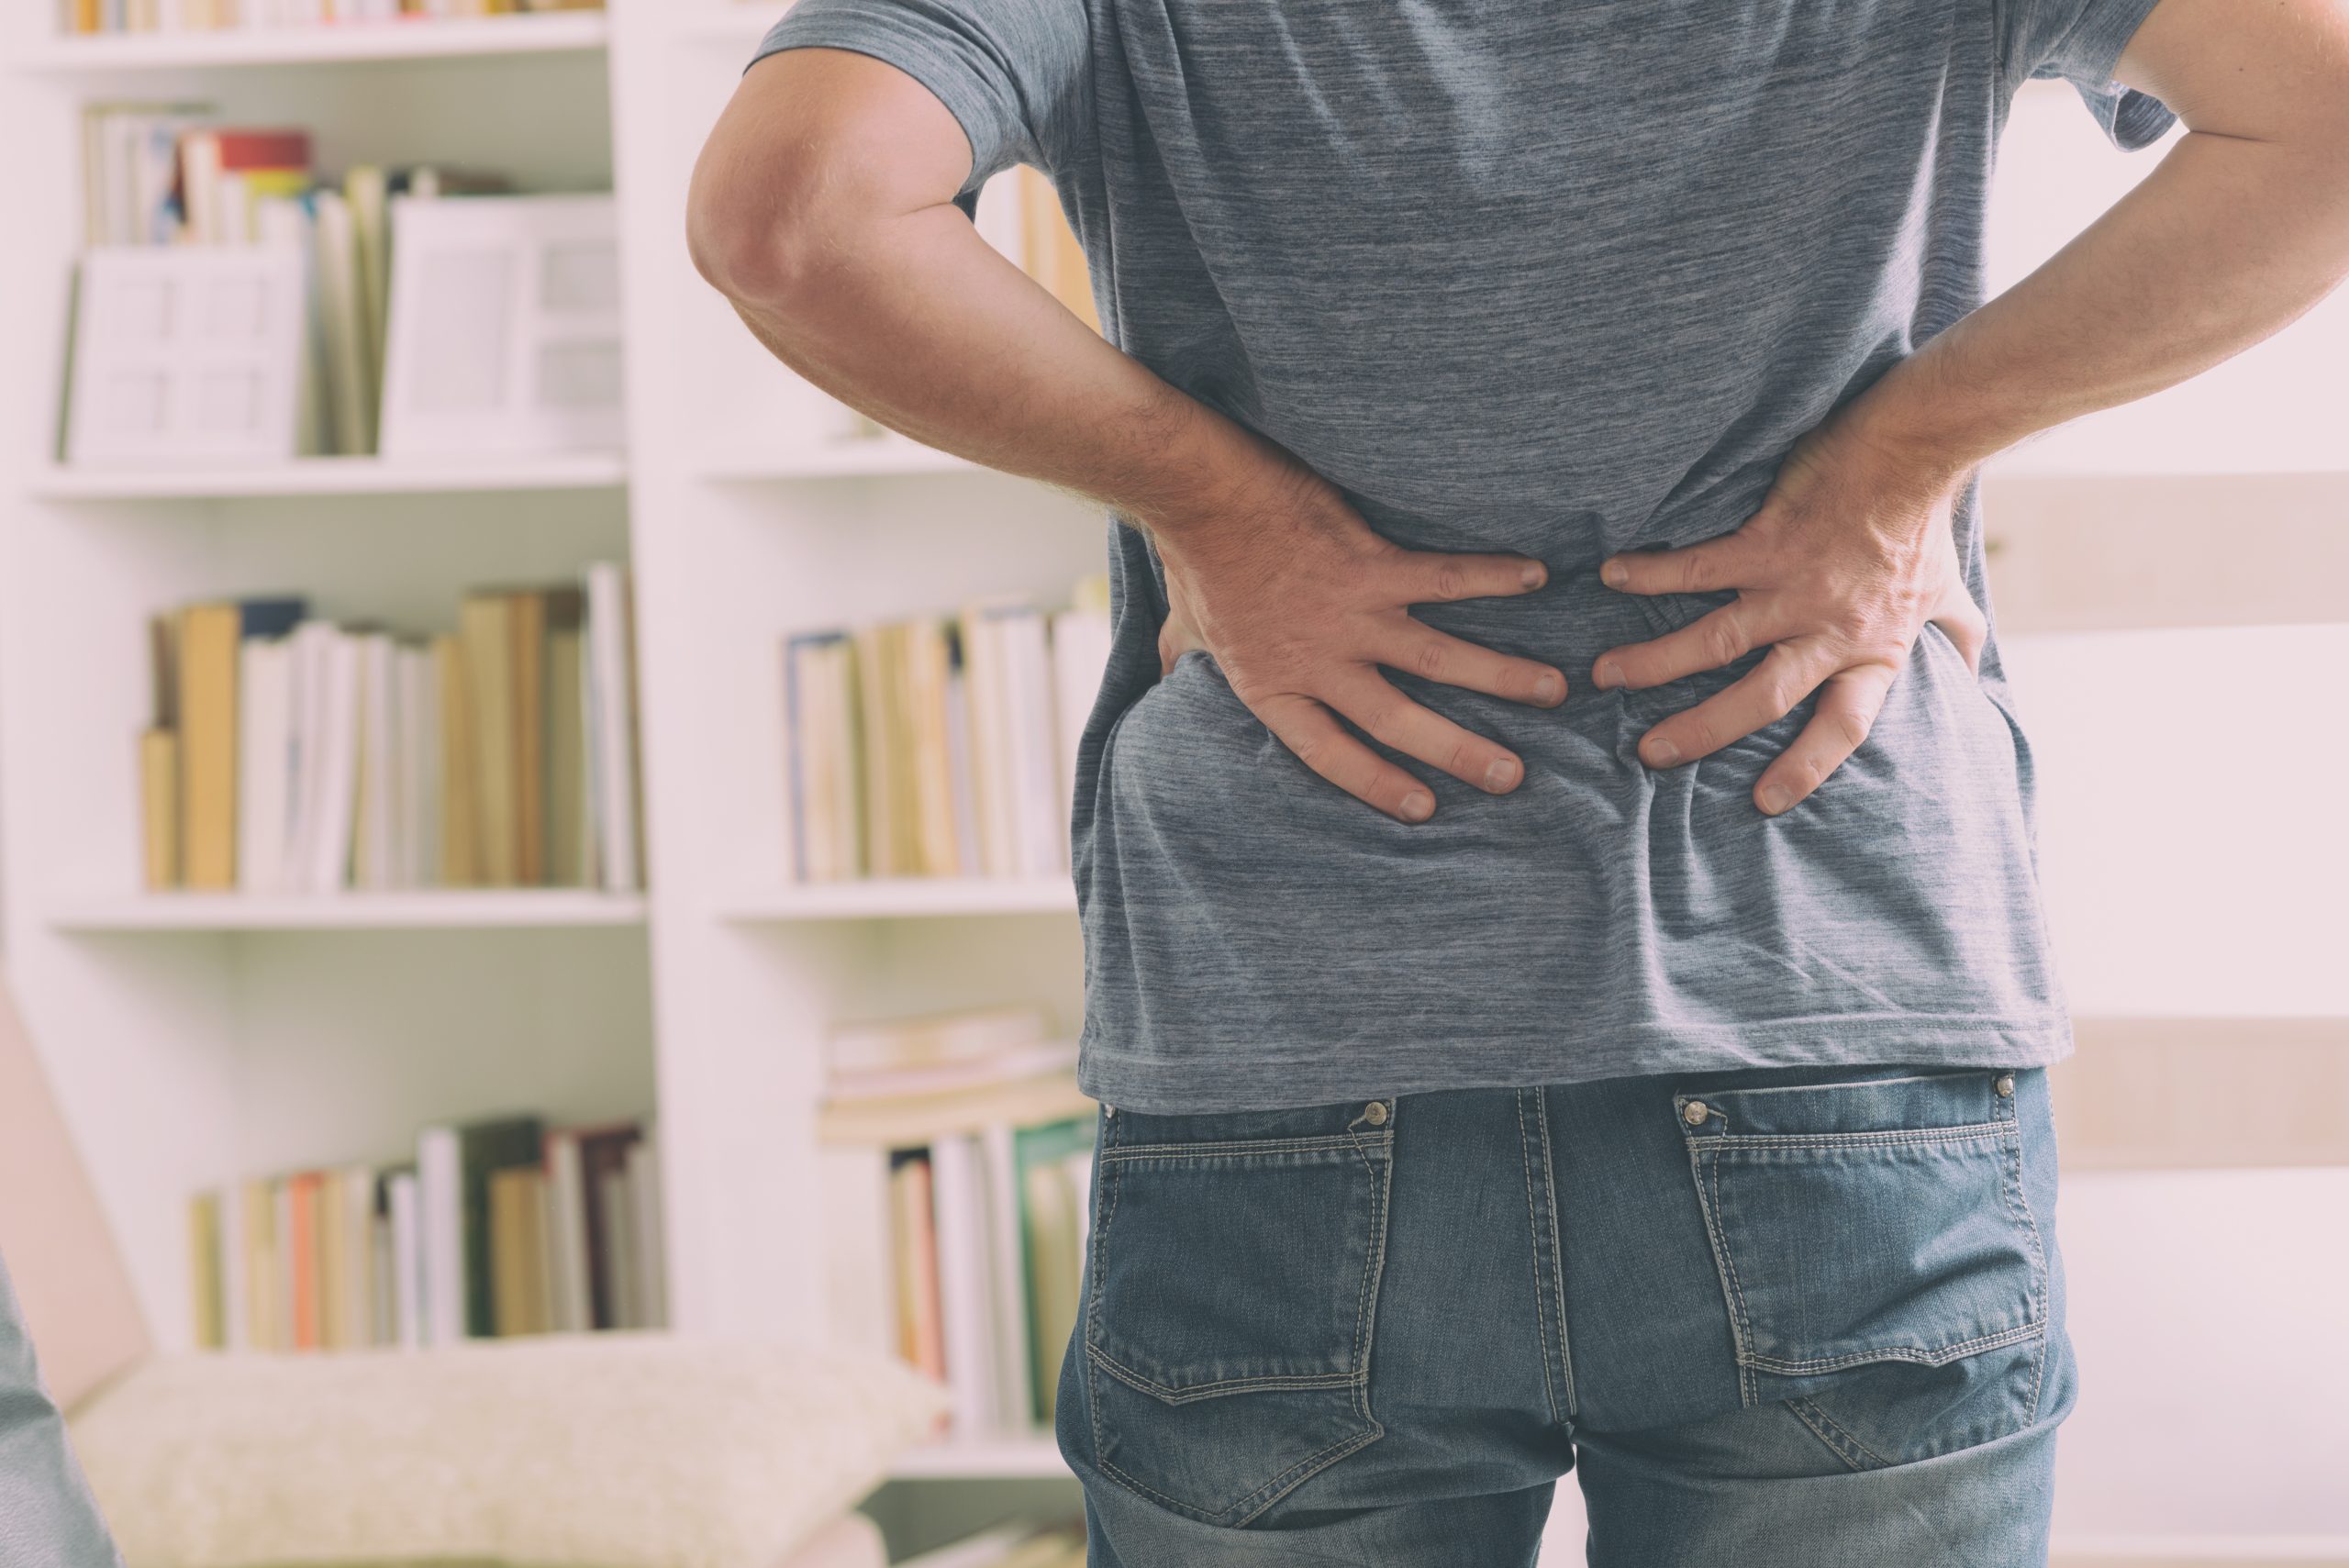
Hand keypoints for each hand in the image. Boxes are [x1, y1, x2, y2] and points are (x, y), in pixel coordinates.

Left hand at [1148, 454, 1566, 823]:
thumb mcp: (1181, 628)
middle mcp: (1321, 663)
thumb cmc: (1196, 560)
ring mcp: (1351, 617)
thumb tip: (1159, 675)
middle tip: (1512, 777)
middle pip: (1398, 721)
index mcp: (1276, 689)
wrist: (1202, 499)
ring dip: (1499, 677)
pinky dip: (1491, 577)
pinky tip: (1535, 576)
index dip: (1378, 782)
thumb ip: (1180, 659)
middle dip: (1460, 752)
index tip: (1425, 810)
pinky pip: (1442, 578)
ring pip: (1437, 659)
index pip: (1332, 754)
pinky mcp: (1372, 564)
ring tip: (1553, 691)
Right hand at [1589, 420, 1987, 815]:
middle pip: (1761, 698)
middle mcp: (1829, 630)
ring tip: (1606, 676)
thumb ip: (1956, 634)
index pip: (1842, 726)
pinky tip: (1612, 576)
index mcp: (1873, 652)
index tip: (1764, 803)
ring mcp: (1794, 588)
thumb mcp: (1948, 591)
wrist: (1912, 451)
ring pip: (1716, 641)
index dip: (1806, 767)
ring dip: (1655, 662)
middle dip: (1700, 731)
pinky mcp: (1767, 543)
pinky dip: (1652, 572)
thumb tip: (1973, 669)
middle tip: (1649, 753)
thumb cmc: (1923, 524)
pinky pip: (1700, 567)